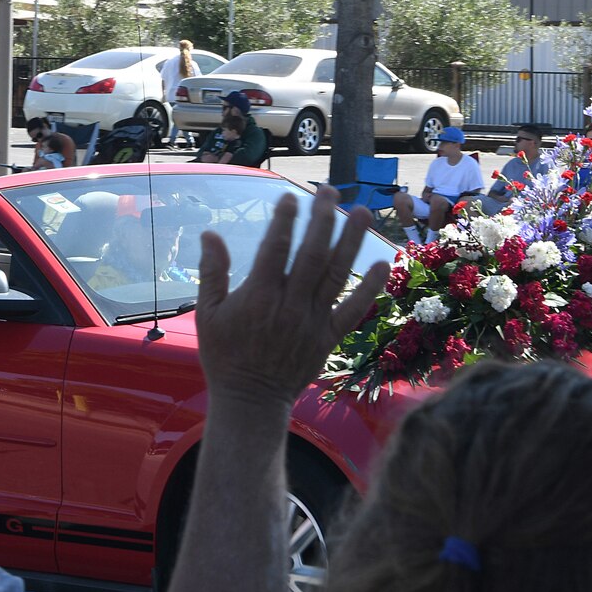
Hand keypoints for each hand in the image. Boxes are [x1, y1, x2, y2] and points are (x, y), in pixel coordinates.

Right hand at [194, 187, 389, 407]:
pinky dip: (370, 287)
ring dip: (350, 242)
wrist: (251, 400)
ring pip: (335, 275)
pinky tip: (383, 263)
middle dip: (321, 220)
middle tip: (329, 191)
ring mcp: (312, 321)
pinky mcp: (329, 337)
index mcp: (258, 297)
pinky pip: (353, 310)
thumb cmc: (224, 354)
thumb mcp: (207, 313)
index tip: (291, 197)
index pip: (276, 250)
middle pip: (311, 255)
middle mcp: (289, 306)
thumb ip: (212, 272)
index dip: (285, 221)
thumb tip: (210, 234)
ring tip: (362, 212)